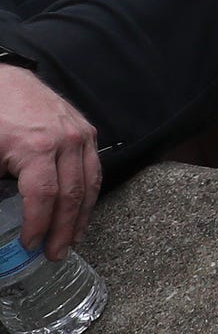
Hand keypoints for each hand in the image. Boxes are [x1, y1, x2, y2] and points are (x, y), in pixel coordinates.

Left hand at [0, 63, 98, 260]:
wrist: (5, 80)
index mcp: (36, 148)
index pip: (44, 197)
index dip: (38, 225)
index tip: (29, 245)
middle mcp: (65, 141)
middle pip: (72, 194)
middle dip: (64, 229)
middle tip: (56, 253)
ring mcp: (80, 134)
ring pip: (90, 183)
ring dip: (83, 216)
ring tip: (73, 239)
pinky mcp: (85, 130)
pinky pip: (94, 167)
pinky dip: (90, 192)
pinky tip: (83, 209)